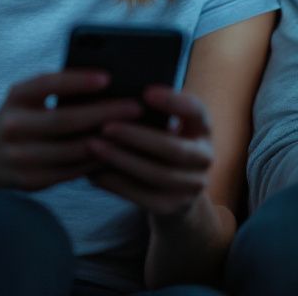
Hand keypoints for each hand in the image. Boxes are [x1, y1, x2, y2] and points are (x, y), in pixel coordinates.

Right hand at [0, 70, 140, 192]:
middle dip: (103, 113)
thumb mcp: (27, 99)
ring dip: (106, 141)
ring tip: (135, 131)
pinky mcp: (30, 181)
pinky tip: (119, 152)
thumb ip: (57, 91)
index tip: (107, 77)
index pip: (47, 84)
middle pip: (64, 120)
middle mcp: (13, 126)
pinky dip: (97, 161)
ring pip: (71, 150)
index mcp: (16, 98)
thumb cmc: (20, 117)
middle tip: (136, 107)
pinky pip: (71, 171)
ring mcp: (19, 157)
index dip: (76, 81)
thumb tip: (110, 85)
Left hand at [88, 86, 214, 219]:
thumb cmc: (162, 144)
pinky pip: (141, 196)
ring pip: (156, 174)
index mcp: (203, 128)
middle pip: (173, 148)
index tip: (146, 92)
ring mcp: (191, 186)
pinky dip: (115, 183)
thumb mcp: (168, 126)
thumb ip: (151, 113)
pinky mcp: (171, 207)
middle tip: (105, 126)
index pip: (196, 111)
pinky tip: (93, 172)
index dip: (174, 102)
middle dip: (136, 137)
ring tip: (92, 146)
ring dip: (121, 159)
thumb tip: (113, 96)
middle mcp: (204, 158)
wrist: (176, 191)